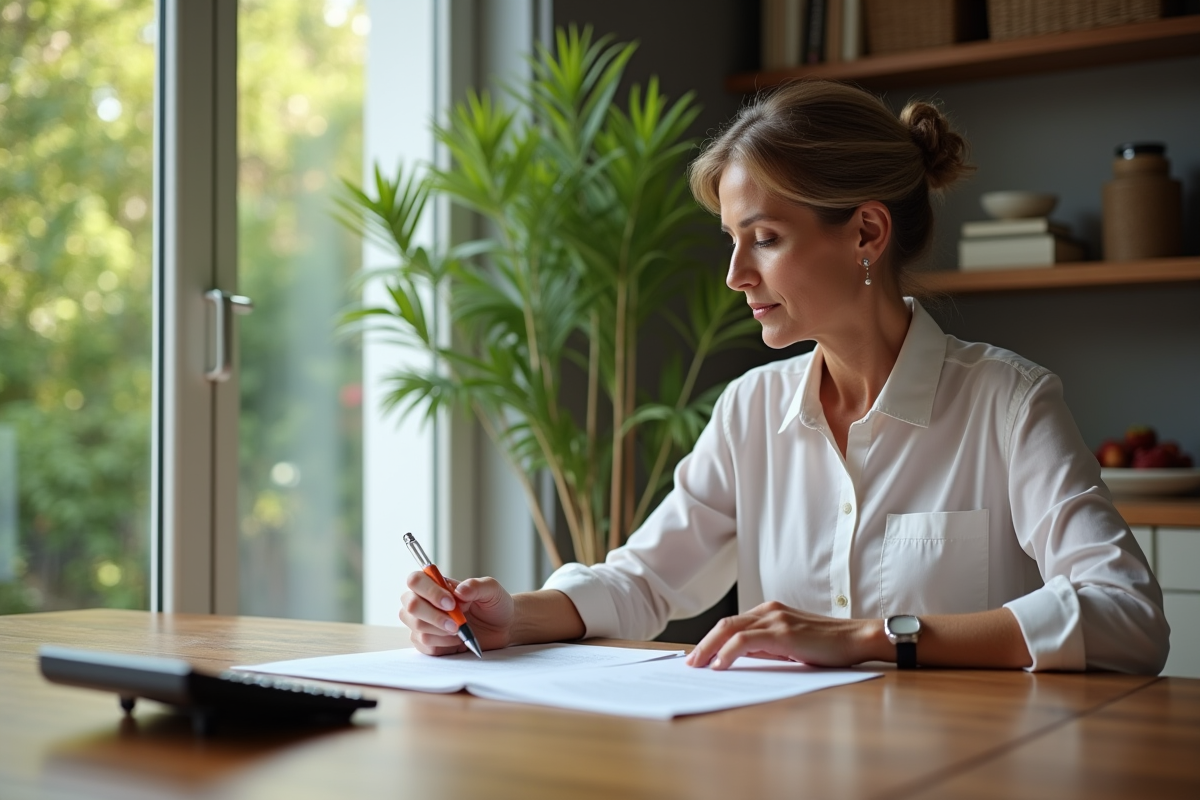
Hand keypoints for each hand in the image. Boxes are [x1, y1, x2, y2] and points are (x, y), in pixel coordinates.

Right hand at [400, 572, 514, 655]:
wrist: (502, 627)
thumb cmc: (493, 604)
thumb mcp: (491, 590)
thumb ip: (476, 586)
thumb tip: (459, 591)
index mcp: (436, 584)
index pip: (416, 580)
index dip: (429, 592)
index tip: (451, 603)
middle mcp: (425, 601)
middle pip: (410, 605)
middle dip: (434, 616)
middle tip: (456, 624)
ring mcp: (423, 622)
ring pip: (417, 627)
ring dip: (441, 632)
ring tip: (460, 631)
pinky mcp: (428, 641)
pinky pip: (423, 645)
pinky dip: (442, 645)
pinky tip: (456, 641)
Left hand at [684, 601, 881, 669]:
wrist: (857, 638)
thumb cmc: (828, 645)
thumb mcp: (791, 645)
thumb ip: (767, 646)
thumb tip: (740, 658)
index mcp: (770, 612)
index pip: (732, 623)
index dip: (712, 639)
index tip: (700, 655)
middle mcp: (769, 610)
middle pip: (725, 624)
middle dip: (704, 643)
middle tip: (690, 662)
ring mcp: (775, 619)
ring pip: (730, 629)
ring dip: (709, 648)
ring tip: (698, 665)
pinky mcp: (782, 632)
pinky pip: (746, 640)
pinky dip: (729, 652)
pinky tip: (720, 664)